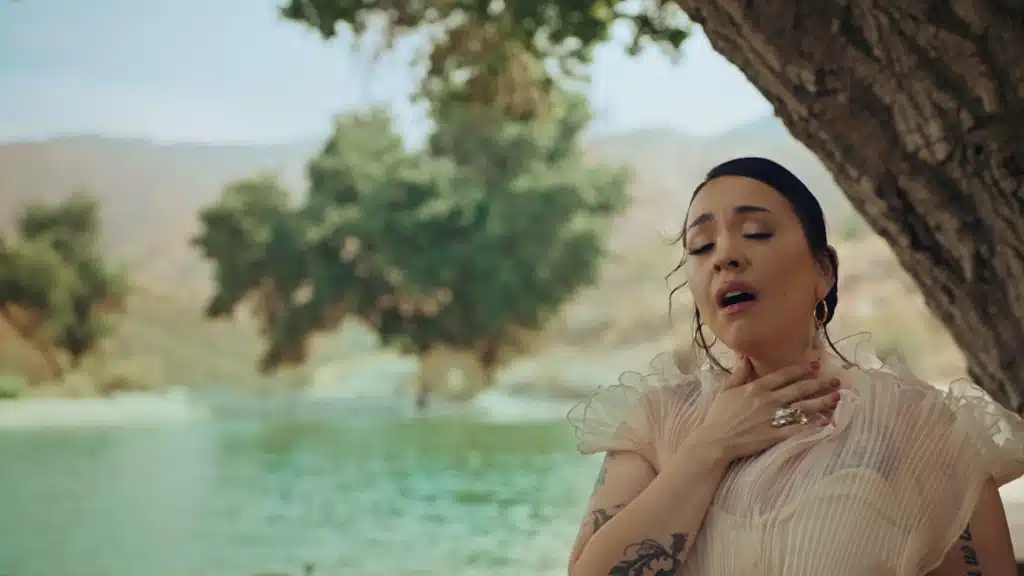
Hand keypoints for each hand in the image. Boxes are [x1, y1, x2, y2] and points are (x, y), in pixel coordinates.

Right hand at [697, 354, 840, 461]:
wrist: (714, 441)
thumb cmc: (719, 416)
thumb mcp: (726, 390)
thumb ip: (739, 373)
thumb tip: (745, 356)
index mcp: (756, 388)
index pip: (783, 375)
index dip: (801, 369)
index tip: (816, 364)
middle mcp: (767, 400)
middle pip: (798, 389)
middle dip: (819, 383)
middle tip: (835, 379)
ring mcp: (771, 418)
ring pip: (802, 407)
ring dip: (821, 401)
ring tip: (837, 397)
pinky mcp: (773, 436)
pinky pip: (797, 429)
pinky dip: (812, 426)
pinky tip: (826, 422)